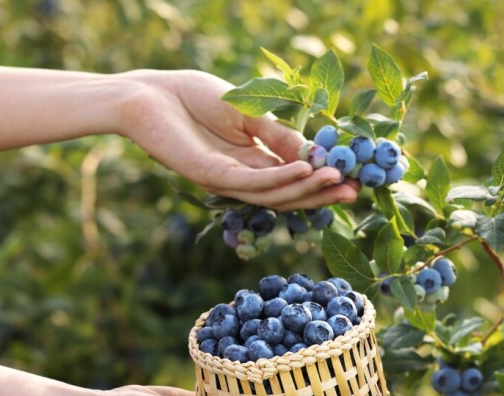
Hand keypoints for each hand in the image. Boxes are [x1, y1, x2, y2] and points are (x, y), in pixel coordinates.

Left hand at [117, 70, 359, 210]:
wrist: (147, 94)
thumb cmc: (193, 97)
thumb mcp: (248, 113)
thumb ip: (279, 134)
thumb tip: (315, 153)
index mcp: (250, 162)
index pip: (292, 179)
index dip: (322, 181)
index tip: (354, 178)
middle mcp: (241, 178)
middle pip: (288, 195)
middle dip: (322, 194)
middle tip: (356, 193)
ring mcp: (226, 180)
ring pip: (274, 195)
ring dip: (308, 190)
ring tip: (339, 182)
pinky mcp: (211, 175)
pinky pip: (253, 182)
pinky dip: (281, 178)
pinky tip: (305, 171)